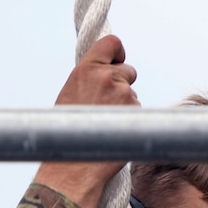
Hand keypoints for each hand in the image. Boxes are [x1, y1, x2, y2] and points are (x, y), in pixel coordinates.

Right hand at [34, 34, 140, 207]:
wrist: (74, 164)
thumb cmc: (68, 134)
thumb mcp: (72, 95)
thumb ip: (91, 80)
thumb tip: (109, 74)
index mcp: (86, 70)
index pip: (113, 43)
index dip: (118, 52)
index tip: (118, 61)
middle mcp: (106, 77)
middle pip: (128, 70)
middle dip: (123, 84)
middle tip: (108, 105)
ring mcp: (124, 94)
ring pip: (133, 93)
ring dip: (126, 105)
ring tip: (106, 125)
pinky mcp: (136, 112)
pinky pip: (138, 111)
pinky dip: (131, 120)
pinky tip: (115, 132)